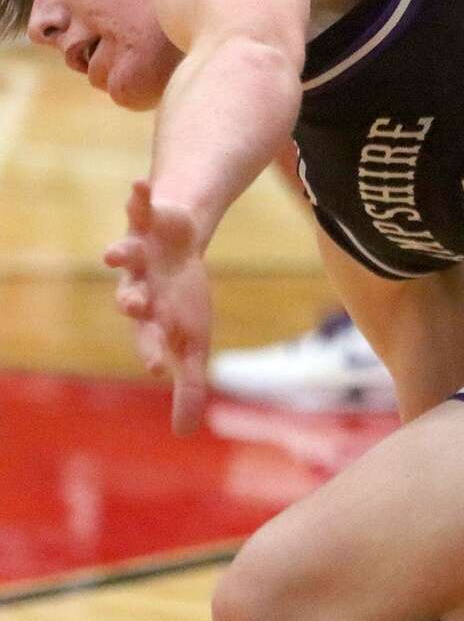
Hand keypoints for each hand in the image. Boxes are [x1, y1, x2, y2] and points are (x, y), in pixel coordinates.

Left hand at [102, 180, 212, 433]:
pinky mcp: (147, 222)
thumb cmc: (179, 299)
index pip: (150, 338)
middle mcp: (139, 285)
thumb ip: (187, 386)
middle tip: (134, 307)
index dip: (152, 349)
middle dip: (132, 301)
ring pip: (129, 255)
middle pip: (133, 296)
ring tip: (115, 251)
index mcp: (152, 318)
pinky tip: (138, 185)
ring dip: (123, 253)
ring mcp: (140, 253)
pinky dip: (137, 197)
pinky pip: (138, 208)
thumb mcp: (192, 343)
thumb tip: (185, 435)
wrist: (175, 247)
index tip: (154, 365)